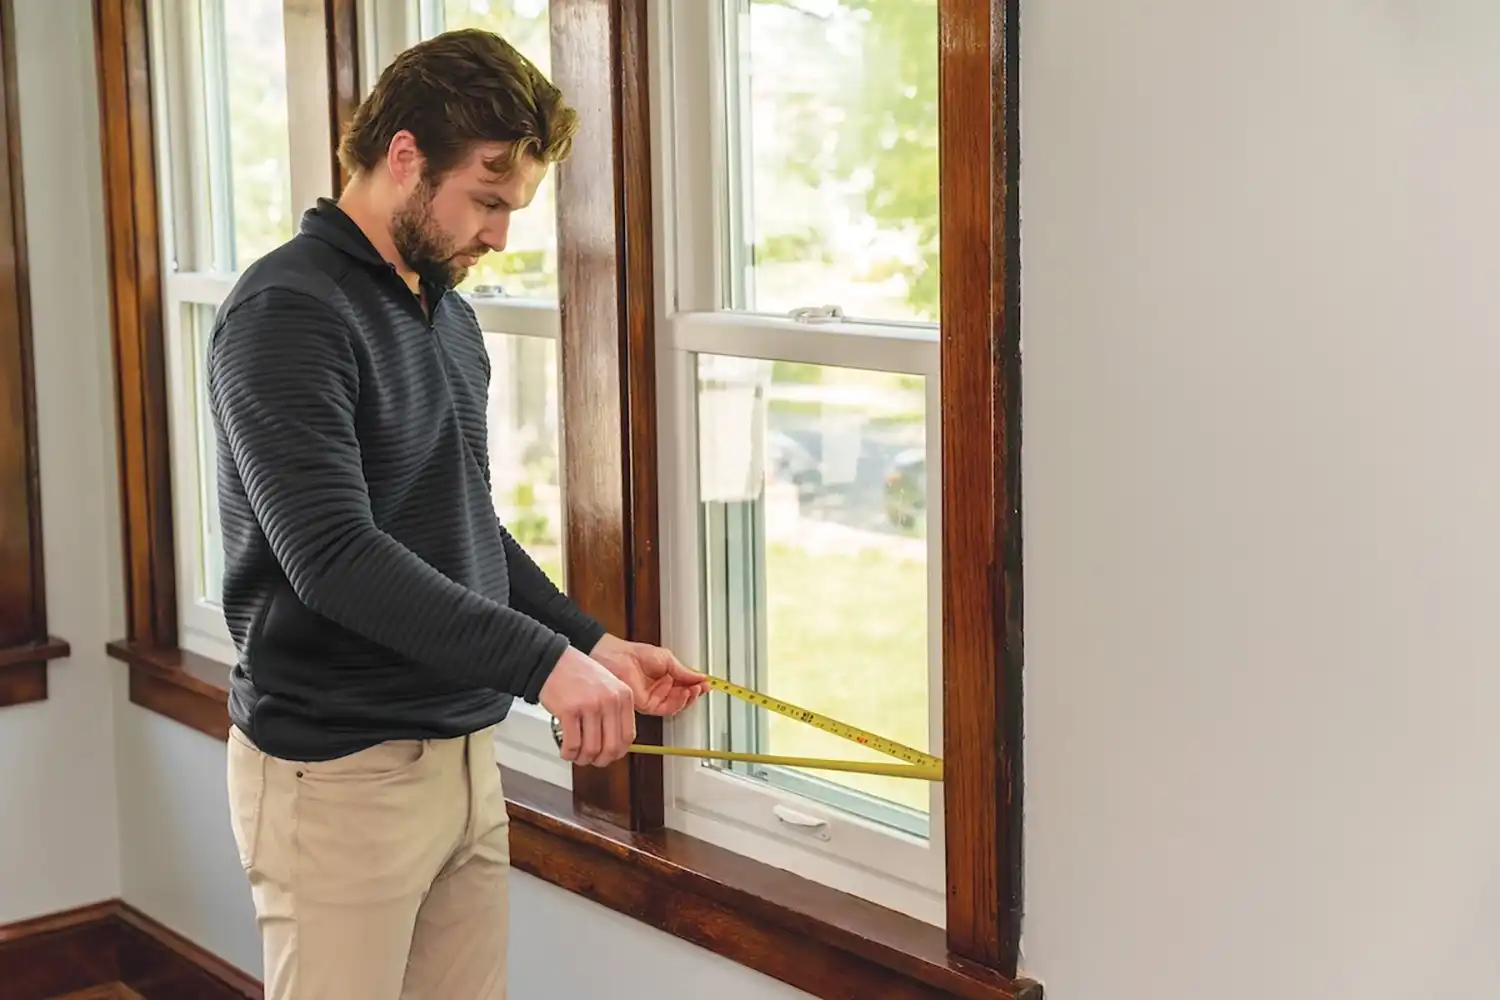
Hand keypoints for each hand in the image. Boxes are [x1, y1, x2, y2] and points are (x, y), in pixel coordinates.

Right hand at [537, 645, 635, 766]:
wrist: (553, 660)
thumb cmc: (577, 673)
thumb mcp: (608, 686)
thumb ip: (615, 710)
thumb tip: (615, 743)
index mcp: (623, 695)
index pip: (628, 736)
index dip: (618, 752)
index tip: (609, 755)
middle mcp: (610, 701)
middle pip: (611, 746)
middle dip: (600, 760)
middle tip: (591, 760)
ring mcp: (590, 706)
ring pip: (591, 749)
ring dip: (582, 758)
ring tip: (576, 755)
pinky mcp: (569, 711)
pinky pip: (572, 744)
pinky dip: (568, 753)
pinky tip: (565, 750)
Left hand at [590, 634, 709, 716]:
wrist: (617, 657)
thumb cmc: (634, 654)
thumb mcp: (667, 659)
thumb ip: (684, 671)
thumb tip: (700, 677)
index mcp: (665, 677)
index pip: (685, 685)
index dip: (696, 685)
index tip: (706, 683)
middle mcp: (660, 689)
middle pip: (683, 697)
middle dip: (694, 693)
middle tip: (702, 687)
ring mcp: (653, 698)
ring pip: (676, 705)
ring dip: (687, 699)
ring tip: (694, 690)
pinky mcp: (647, 705)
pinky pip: (666, 708)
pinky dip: (677, 703)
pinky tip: (684, 694)